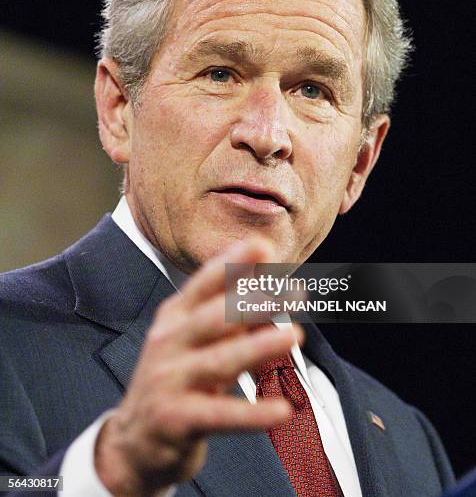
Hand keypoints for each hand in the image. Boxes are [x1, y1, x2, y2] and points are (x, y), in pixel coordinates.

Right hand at [94, 237, 303, 495]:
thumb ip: (235, 318)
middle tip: (288, 293)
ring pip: (219, 361)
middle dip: (251, 302)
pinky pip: (220, 415)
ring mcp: (168, 380)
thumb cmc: (178, 378)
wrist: (135, 439)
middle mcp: (168, 342)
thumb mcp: (199, 342)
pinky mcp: (175, 419)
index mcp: (175, 316)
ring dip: (258, 347)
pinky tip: (282, 410)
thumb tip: (280, 292)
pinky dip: (252, 413)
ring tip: (294, 336)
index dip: (232, 264)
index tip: (264, 246)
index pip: (203, 283)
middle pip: (213, 317)